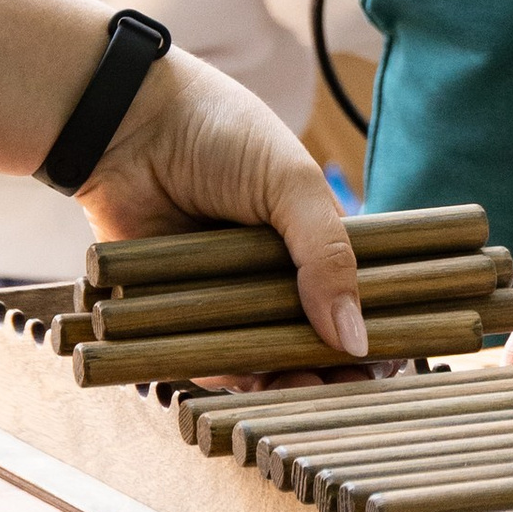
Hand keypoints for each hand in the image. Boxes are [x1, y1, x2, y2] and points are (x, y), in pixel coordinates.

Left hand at [81, 48, 367, 358]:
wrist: (125, 121)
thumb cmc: (216, 131)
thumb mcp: (290, 181)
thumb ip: (328, 254)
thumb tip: (359, 339)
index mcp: (307, 238)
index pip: (349, 297)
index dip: (368, 332)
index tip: (387, 364)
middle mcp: (269, 273)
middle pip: (308, 339)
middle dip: (329, 373)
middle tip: (342, 390)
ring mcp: (222, 295)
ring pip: (260, 357)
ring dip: (281, 383)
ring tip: (298, 389)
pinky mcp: (175, 312)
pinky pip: (204, 358)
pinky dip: (226, 374)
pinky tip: (246, 377)